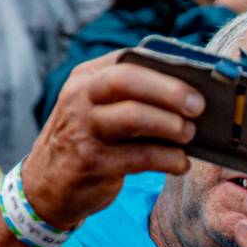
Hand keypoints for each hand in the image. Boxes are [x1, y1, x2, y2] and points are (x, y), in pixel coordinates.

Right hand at [21, 52, 201, 228]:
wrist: (47, 185)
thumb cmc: (90, 139)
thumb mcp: (100, 109)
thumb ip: (134, 96)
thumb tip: (192, 94)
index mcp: (87, 77)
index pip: (127, 60)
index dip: (166, 69)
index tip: (199, 81)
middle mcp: (79, 97)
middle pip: (127, 81)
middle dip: (170, 91)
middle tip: (198, 107)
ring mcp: (82, 129)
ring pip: (133, 117)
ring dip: (171, 125)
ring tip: (189, 135)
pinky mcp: (92, 162)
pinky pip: (140, 156)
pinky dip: (169, 159)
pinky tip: (181, 163)